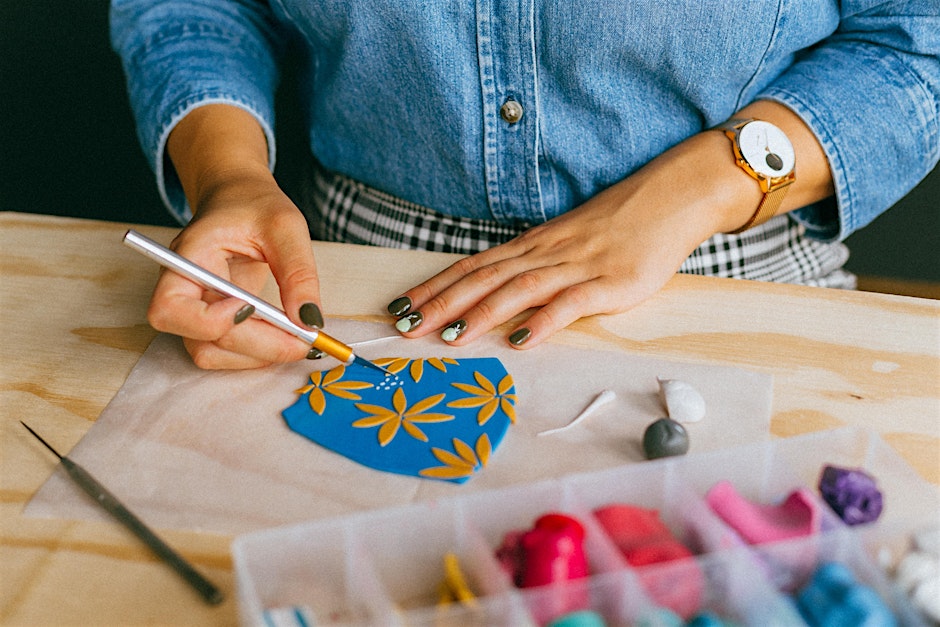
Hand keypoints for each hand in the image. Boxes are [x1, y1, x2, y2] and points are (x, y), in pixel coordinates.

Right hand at [148, 174, 321, 368]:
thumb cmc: (254, 204)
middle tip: (304, 339)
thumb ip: (298, 272)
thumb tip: (309, 321)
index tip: (252, 306)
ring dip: (256, 357)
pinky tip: (285, 336)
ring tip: (297, 337)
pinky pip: (225, 353)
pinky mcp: (211, 321)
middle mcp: (181, 289)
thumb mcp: (285, 226)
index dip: (210, 321)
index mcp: (187, 258)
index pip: (170, 309)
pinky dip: (256, 354)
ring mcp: (193, 309)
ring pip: (210, 355)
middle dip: (256, 346)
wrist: (240, 199)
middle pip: (200, 340)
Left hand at [390, 100, 834, 348]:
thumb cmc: (615, 227)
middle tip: (404, 326)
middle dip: (440, 304)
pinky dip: (543, 321)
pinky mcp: (609, 282)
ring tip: (447, 337)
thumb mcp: (564, 244)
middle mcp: (544, 253)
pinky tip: (521, 340)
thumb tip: (493, 295)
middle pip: (482, 278)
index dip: (434, 288)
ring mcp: (575, 267)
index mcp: (531, 246)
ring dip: (478, 313)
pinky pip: (570, 303)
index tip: (400, 308)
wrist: (668, 199)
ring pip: (516, 290)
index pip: (472, 267)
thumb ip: (532, 268)